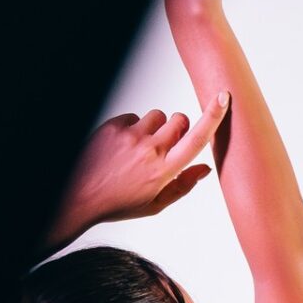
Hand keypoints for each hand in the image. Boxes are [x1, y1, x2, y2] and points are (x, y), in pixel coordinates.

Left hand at [44, 99, 229, 249]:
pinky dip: (132, 129)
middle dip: (177, 128)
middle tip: (164, 145)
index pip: (196, 139)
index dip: (213, 116)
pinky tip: (121, 147)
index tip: (223, 97)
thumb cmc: (118, 203)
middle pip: (179, 120)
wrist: (79, 197)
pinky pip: (134, 116)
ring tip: (137, 149)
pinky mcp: (114, 126)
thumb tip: (206, 169)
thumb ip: (182, 186)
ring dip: (153, 128)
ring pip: (157, 116)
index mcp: (163, 172)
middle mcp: (149, 151)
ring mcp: (130, 136)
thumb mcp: (154, 205)